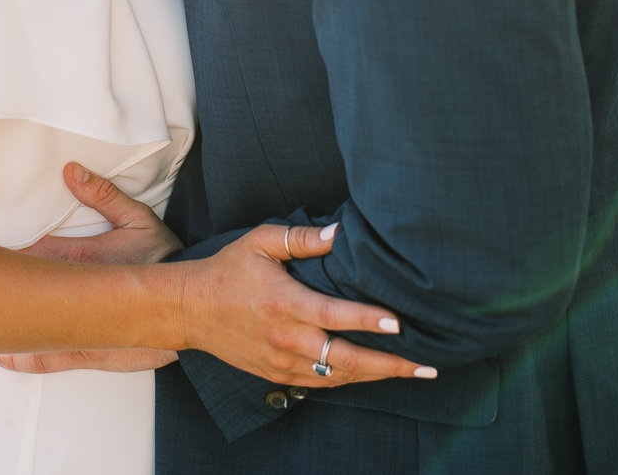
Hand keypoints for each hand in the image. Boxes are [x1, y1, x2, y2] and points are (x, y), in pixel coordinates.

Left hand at [0, 164, 180, 373]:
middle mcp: (75, 298)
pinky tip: (2, 358)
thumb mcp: (137, 218)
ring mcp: (80, 329)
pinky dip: (25, 358)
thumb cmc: (162, 258)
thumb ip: (103, 194)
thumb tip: (70, 170)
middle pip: (24, 295)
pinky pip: (50, 358)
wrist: (191, 306)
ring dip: (6, 324)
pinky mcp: (88, 351)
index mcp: (80, 260)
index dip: (1, 256)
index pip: (30, 256)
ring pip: (32, 330)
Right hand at [180, 222, 437, 388]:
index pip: (333, 316)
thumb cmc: (228, 270)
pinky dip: (348, 380)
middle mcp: (286, 338)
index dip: (366, 320)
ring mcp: (282, 362)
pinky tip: (370, 374)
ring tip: (410, 371)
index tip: (398, 323)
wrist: (191, 310)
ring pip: (337, 376)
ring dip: (375, 375)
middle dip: (389, 364)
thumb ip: (300, 238)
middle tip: (425, 363)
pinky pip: (320, 383)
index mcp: (283, 303)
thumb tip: (337, 233)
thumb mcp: (259, 242)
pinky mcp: (277, 375)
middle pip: (345, 358)